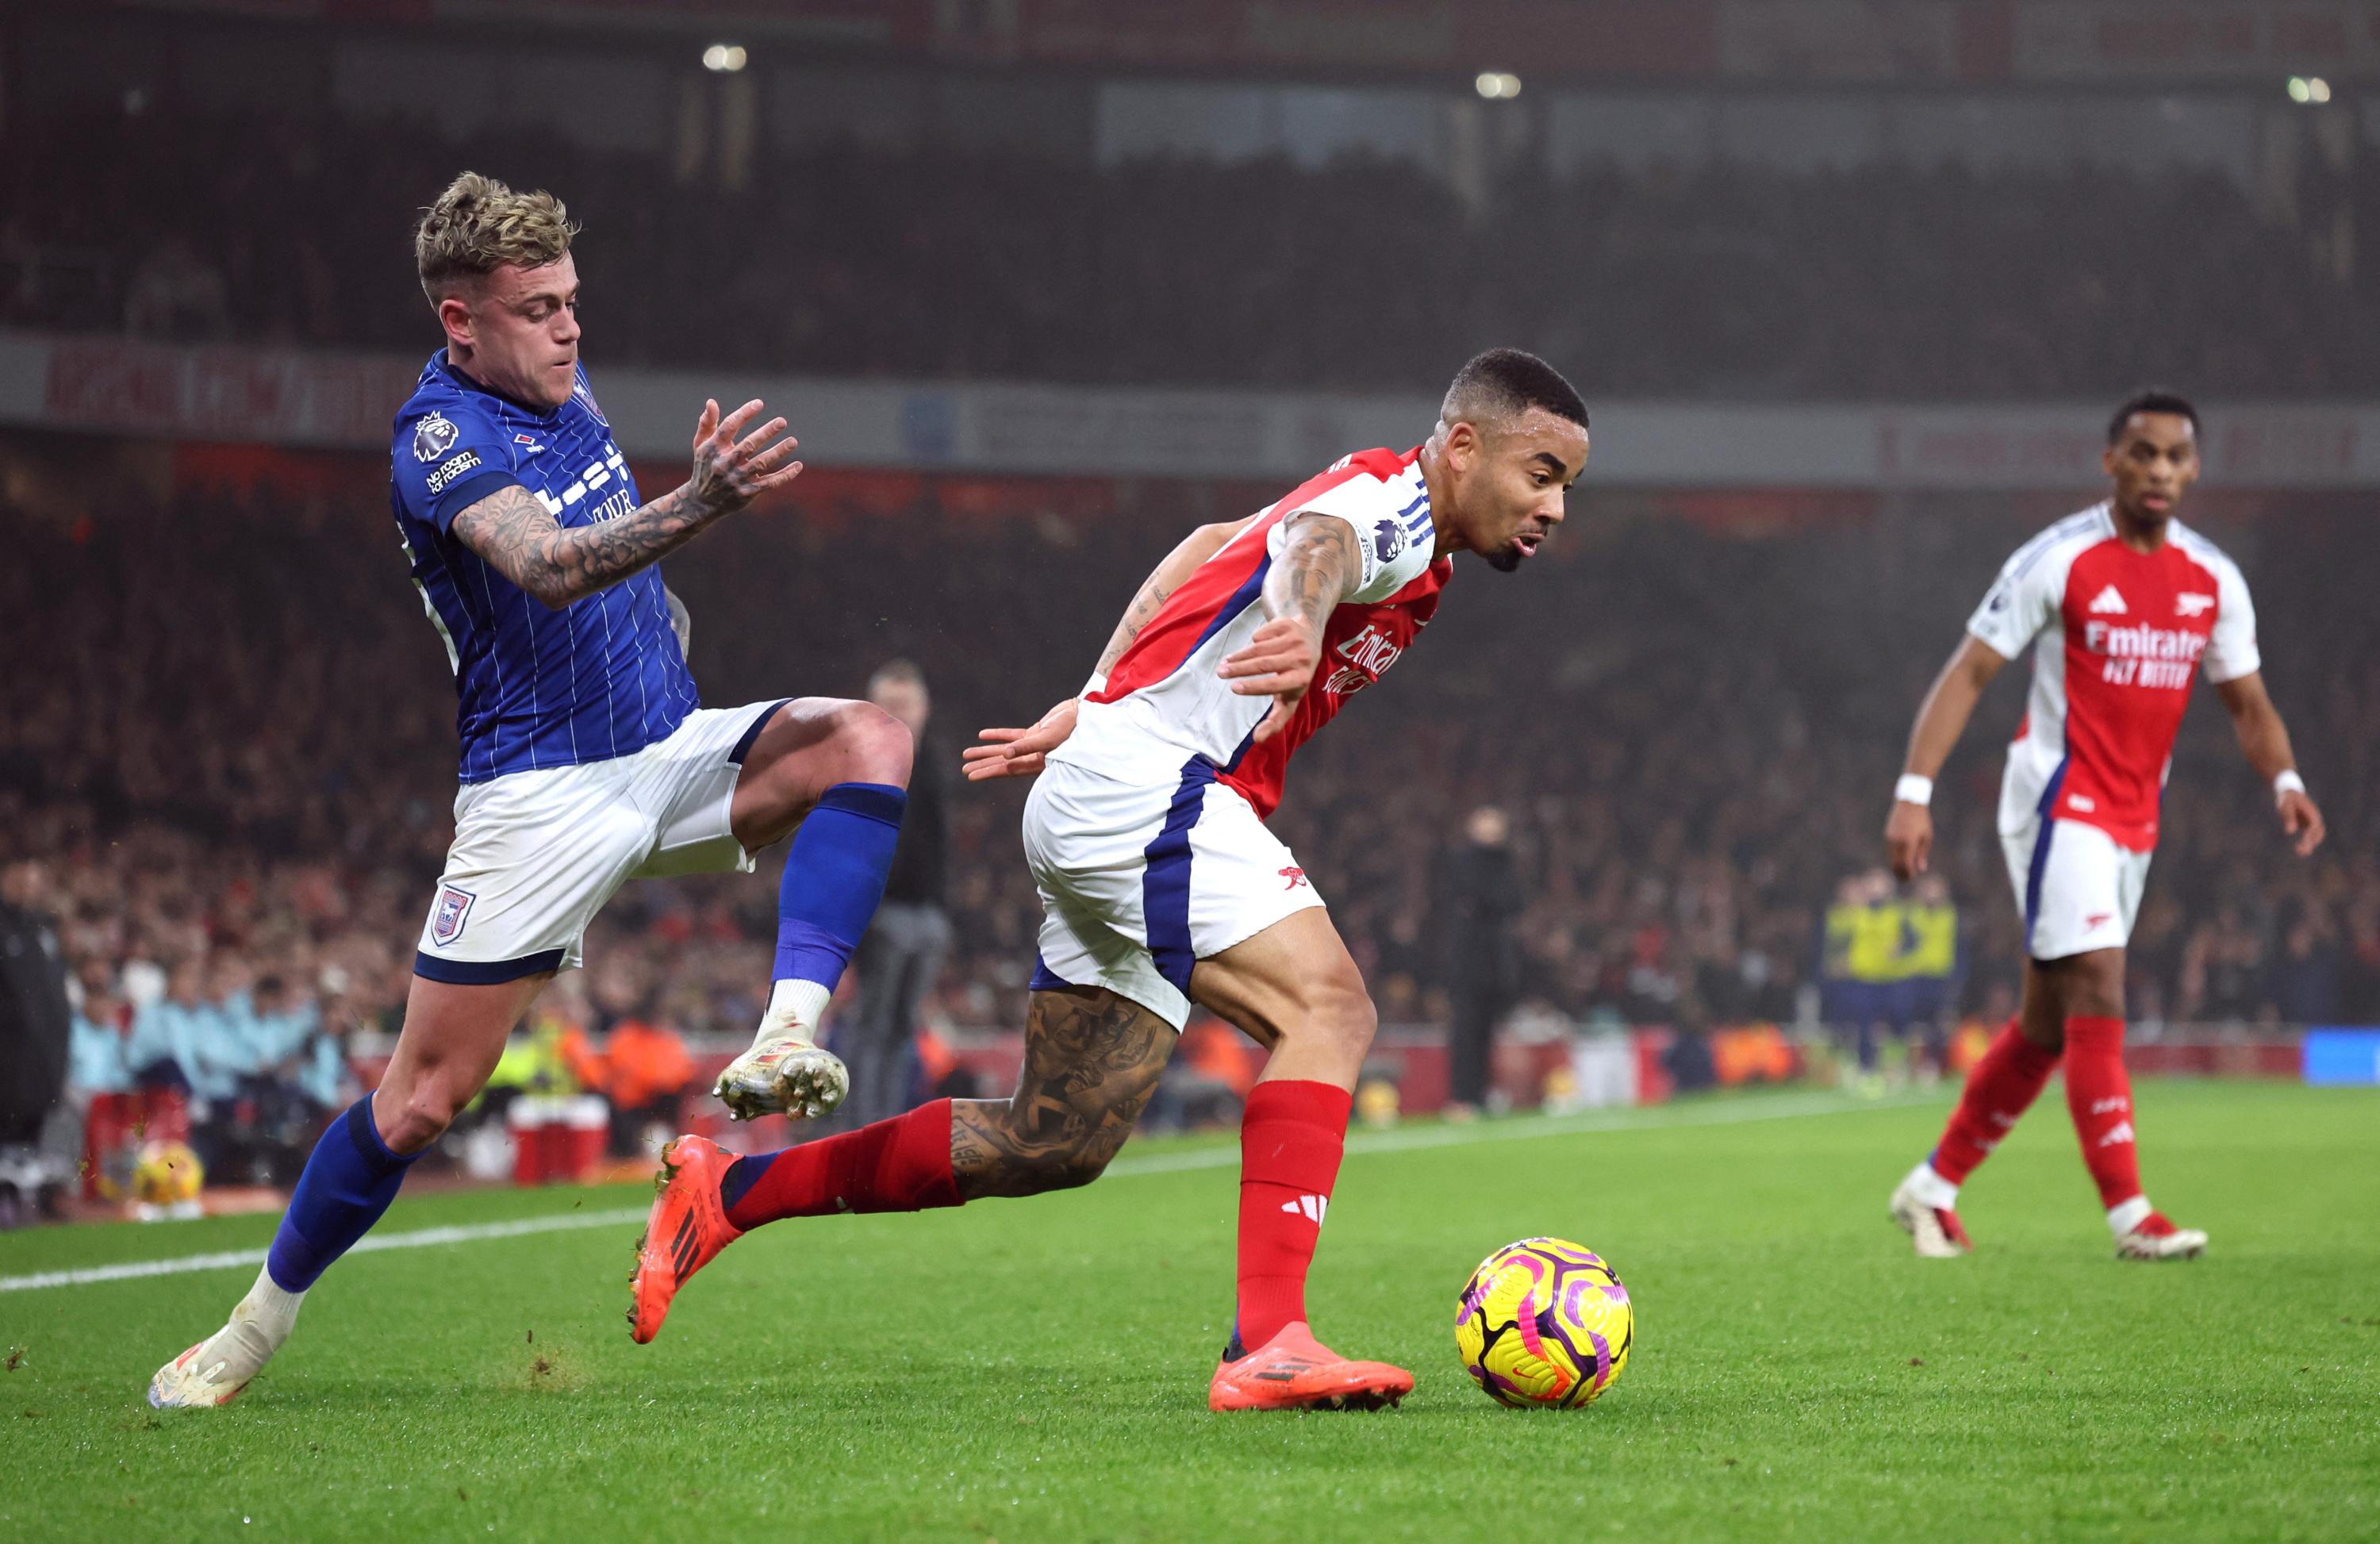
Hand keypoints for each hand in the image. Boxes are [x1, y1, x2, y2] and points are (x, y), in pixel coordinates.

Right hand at [687, 398, 802, 516]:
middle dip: (766, 432)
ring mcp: (736, 479)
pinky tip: (798, 466)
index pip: (729, 426)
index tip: (759, 403)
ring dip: (778, 452)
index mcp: (713, 448)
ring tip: (793, 441)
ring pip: (761, 463)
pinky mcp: (746, 493)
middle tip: (782, 421)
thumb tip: (712, 402)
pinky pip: (769, 483)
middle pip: (748, 445)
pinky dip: (785, 475)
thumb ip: (707, 423)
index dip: (744, 413)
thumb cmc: (705, 467)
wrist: (702, 502)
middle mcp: (725, 463)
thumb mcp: (701, 445)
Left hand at [962, 698, 1078, 781]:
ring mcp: (1032, 745)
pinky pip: (1012, 736)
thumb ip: (1027, 747)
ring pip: (1004, 750)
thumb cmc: (1071, 729)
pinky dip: (997, 735)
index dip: (988, 772)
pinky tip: (982, 735)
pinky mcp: (1034, 733)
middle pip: (1002, 763)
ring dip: (986, 751)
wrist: (1085, 716)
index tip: (970, 775)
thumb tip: (1006, 755)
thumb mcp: (1048, 738)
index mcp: (1036, 763)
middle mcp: (1032, 757)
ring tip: (967, 753)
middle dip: (983, 765)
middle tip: (964, 768)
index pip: (1006, 769)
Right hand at [1218, 615, 1320, 743]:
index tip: (1234, 688)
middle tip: (1221, 673)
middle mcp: (1300, 658)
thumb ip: (1276, 720)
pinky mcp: (1287, 625)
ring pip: (1260, 647)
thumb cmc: (1295, 675)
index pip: (1274, 685)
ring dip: (1239, 656)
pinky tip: (1252, 646)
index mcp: (1301, 679)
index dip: (1253, 687)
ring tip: (1225, 663)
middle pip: (1264, 664)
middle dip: (1239, 669)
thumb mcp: (1290, 698)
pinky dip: (1254, 640)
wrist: (1309, 638)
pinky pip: (1262, 633)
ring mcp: (1295, 639)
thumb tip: (1258, 740)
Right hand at [1885, 801, 1932, 879]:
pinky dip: (1894, 858)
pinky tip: (1900, 860)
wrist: (1909, 803)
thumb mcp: (1926, 837)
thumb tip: (1921, 869)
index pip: (1906, 864)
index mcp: (1908, 843)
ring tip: (1903, 872)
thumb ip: (1922, 854)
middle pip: (1895, 864)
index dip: (1908, 874)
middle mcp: (1897, 842)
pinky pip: (1889, 851)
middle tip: (1906, 880)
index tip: (1912, 878)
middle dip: (1900, 873)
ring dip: (1896, 866)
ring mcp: (1890, 839)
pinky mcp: (1887, 836)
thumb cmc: (1921, 820)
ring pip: (1891, 858)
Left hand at [2278, 788, 2325, 856]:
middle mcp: (2315, 819)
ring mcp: (2312, 822)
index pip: (2313, 828)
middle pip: (2317, 833)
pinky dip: (2307, 842)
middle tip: (2301, 853)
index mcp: (2312, 814)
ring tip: (2300, 853)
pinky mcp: (2308, 825)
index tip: (2303, 846)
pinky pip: (2310, 835)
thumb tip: (2290, 832)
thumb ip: (2288, 818)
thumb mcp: (2286, 806)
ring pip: (2316, 836)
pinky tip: (2300, 849)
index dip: (2309, 838)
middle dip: (2311, 843)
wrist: (2290, 793)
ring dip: (2310, 844)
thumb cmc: (2287, 799)